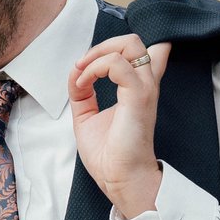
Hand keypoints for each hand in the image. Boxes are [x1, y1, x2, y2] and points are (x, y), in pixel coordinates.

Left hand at [69, 33, 169, 217]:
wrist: (119, 179)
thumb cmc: (109, 155)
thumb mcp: (88, 116)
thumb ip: (82, 92)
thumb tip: (75, 72)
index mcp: (137, 88)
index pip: (144, 52)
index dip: (115, 50)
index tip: (89, 67)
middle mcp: (145, 84)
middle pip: (133, 41)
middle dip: (101, 46)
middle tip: (82, 66)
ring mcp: (144, 88)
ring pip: (129, 44)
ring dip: (96, 54)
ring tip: (82, 75)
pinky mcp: (138, 97)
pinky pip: (117, 65)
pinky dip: (94, 68)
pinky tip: (83, 84)